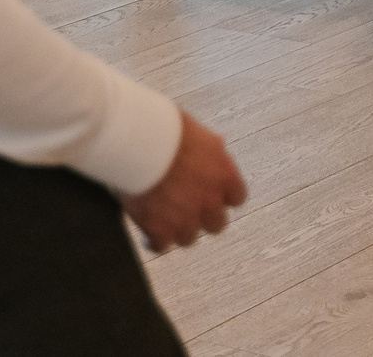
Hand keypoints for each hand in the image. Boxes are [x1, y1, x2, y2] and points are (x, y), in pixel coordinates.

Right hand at [117, 112, 246, 253]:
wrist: (136, 140)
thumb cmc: (164, 127)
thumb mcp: (197, 132)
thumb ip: (209, 149)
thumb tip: (216, 147)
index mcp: (224, 175)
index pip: (237, 197)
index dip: (222, 197)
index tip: (211, 194)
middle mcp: (210, 201)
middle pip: (217, 224)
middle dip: (202, 217)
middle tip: (186, 207)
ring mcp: (185, 219)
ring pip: (188, 238)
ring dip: (177, 229)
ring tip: (163, 217)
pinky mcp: (159, 230)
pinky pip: (161, 246)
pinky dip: (154, 240)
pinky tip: (147, 232)